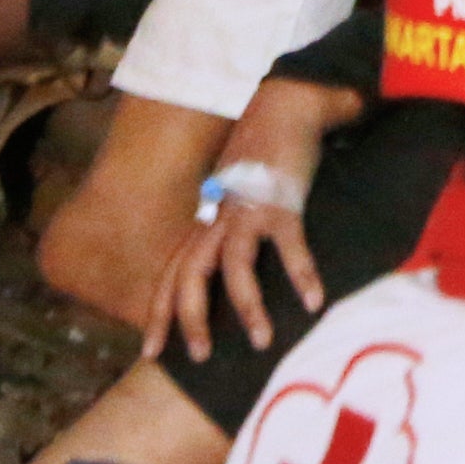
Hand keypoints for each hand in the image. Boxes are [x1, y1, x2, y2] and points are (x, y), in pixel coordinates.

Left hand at [145, 79, 348, 364]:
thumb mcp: (233, 195)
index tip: (150, 352)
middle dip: (190, 319)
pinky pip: (289, 246)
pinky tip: (314, 302)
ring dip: (247, 308)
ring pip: (235, 267)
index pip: (173, 274)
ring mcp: (247, 211)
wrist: (282, 106)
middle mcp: (218, 219)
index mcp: (205, 220)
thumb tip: (228, 269)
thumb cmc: (261, 155)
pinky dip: (301, 275)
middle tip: (199, 358)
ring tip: (264, 342)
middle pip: (190, 275)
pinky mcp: (281, 203)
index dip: (159, 313)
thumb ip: (226, 228)